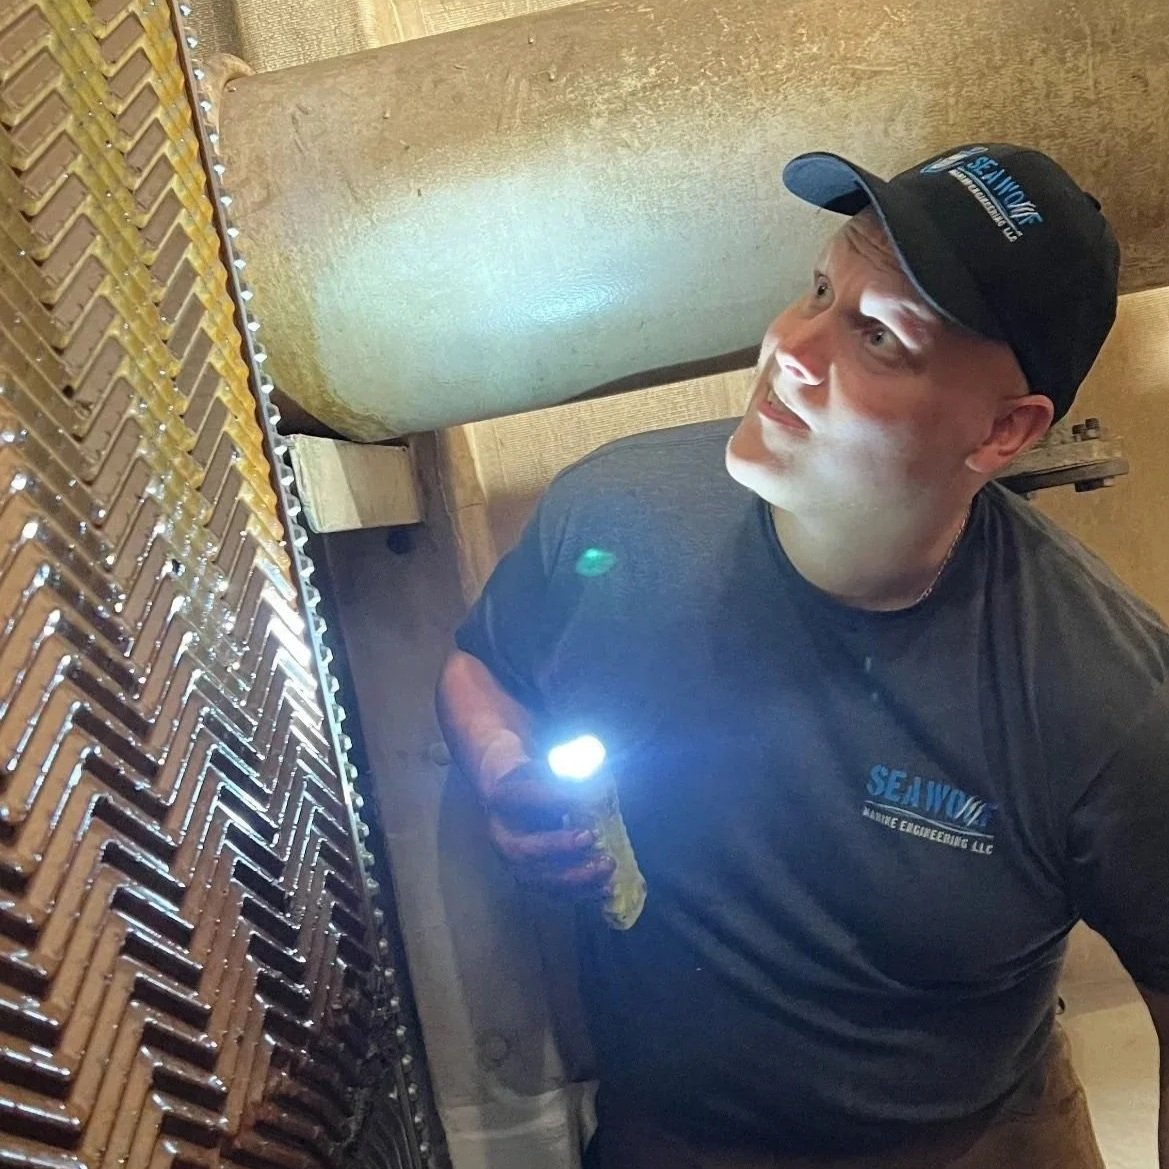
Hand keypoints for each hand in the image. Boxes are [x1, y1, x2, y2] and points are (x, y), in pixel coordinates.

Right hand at [475, 736, 614, 896]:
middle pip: (527, 849)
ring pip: (542, 877)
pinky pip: (555, 892)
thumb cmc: (533, 781)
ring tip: (606, 866)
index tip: (584, 793)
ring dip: (577, 876)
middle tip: (591, 836)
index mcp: (502, 799)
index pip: (524, 797)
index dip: (552, 795)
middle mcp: (502, 836)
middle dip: (560, 846)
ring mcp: (514, 864)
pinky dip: (582, 892)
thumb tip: (595, 779)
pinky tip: (607, 888)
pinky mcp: (531, 881)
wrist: (510, 801)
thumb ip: (564, 771)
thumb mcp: (542, 768)